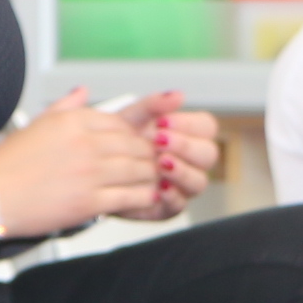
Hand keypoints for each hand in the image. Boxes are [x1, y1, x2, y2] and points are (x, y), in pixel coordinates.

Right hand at [0, 87, 160, 240]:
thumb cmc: (6, 166)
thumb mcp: (35, 124)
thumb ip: (64, 106)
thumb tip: (82, 91)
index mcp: (72, 122)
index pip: (121, 122)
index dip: (137, 133)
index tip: (142, 142)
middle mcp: (84, 143)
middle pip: (135, 145)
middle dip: (148, 154)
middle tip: (155, 162)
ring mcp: (88, 173)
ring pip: (138, 170)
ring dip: (150, 176)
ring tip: (153, 180)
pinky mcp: (88, 202)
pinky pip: (130, 196)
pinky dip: (143, 197)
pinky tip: (146, 198)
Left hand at [112, 91, 221, 219]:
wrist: (93, 168)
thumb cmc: (117, 141)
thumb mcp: (131, 119)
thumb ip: (153, 106)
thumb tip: (178, 95)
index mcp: (188, 136)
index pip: (207, 127)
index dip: (189, 124)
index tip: (163, 121)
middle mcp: (190, 162)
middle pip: (208, 154)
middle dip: (185, 146)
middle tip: (160, 141)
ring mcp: (181, 186)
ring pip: (199, 181)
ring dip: (181, 171)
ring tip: (160, 163)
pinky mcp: (168, 208)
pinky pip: (180, 205)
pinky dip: (172, 196)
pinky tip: (159, 188)